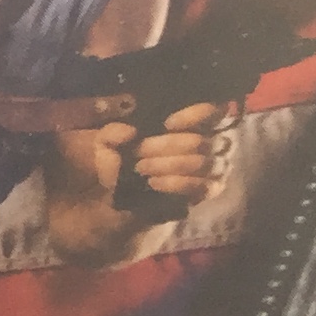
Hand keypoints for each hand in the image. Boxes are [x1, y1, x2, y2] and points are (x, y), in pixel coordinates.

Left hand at [96, 101, 237, 207]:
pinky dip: (176, 183)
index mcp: (185, 125)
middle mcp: (204, 144)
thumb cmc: (110, 166)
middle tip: (139, 153)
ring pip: (201, 163)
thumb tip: (130, 130)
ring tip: (142, 168)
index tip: (168, 124)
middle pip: (200, 141)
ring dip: (168, 165)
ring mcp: (207, 170)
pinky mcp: (203, 194)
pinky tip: (154, 183)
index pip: (212, 112)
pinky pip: (201, 187)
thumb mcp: (103, 144)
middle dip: (168, 145)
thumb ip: (113, 132)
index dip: (194, 116)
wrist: (106, 203)